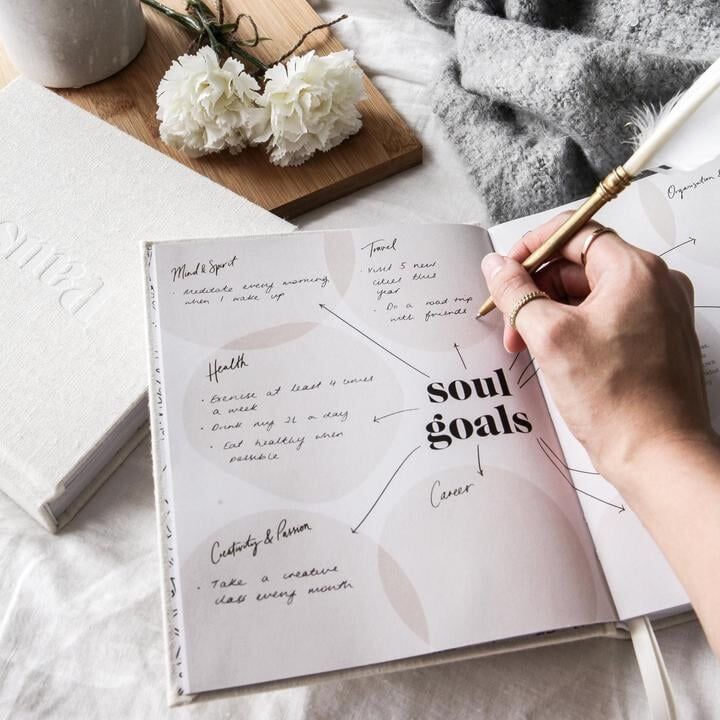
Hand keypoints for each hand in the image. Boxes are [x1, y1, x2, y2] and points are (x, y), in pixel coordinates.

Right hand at [481, 212, 713, 488]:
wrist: (657, 455)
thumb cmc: (619, 402)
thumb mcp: (550, 337)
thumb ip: (517, 293)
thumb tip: (496, 267)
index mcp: (636, 272)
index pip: (575, 232)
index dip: (533, 248)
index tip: (508, 270)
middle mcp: (653, 285)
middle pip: (579, 265)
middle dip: (537, 290)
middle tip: (511, 320)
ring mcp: (656, 313)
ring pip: (589, 294)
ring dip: (551, 312)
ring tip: (527, 344)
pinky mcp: (652, 339)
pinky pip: (604, 317)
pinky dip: (573, 328)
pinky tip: (553, 354)